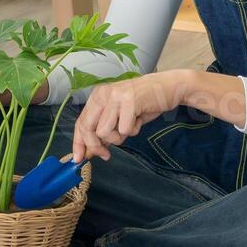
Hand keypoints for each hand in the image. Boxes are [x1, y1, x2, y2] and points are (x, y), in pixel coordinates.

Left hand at [72, 71, 187, 162]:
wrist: (168, 87)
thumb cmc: (144, 103)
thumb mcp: (119, 115)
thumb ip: (104, 130)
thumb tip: (90, 151)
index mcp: (98, 95)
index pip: (81, 122)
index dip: (78, 142)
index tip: (78, 158)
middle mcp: (103, 93)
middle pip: (87, 128)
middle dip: (94, 146)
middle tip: (105, 155)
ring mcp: (115, 96)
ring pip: (104, 132)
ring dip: (118, 138)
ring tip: (130, 128)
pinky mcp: (129, 101)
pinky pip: (124, 129)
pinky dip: (132, 131)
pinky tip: (139, 120)